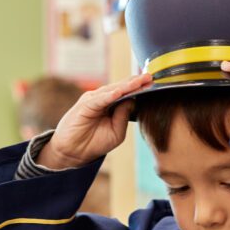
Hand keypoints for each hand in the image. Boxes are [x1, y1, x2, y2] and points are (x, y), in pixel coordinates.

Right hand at [38, 73, 153, 168]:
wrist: (75, 153)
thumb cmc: (95, 142)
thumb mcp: (117, 131)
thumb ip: (124, 116)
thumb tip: (133, 100)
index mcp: (111, 104)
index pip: (127, 93)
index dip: (140, 88)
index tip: (154, 83)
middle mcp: (102, 99)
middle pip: (121, 87)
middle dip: (136, 82)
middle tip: (150, 76)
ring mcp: (93, 100)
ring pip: (112, 90)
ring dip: (126, 86)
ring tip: (140, 81)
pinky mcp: (84, 106)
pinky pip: (99, 99)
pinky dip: (109, 96)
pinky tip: (120, 93)